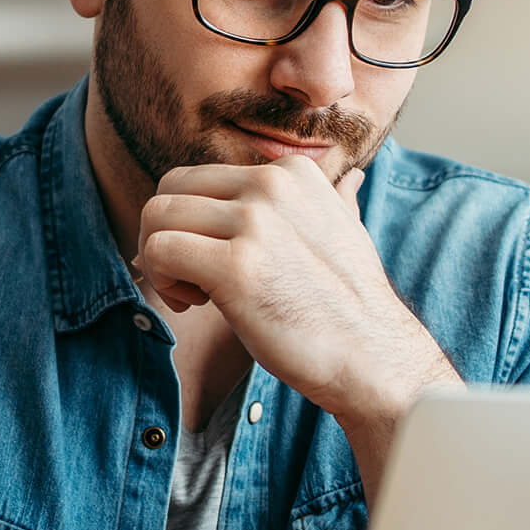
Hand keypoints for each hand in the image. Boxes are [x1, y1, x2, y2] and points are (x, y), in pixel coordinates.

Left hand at [127, 156, 460, 434]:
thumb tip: (353, 178)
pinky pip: (159, 251)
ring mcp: (254, 222)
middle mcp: (271, 184)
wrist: (372, 357)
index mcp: (291, 172)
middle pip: (171, 188)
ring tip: (190, 293)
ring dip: (157, 259)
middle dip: (163, 233)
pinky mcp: (236, 266)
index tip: (213, 260)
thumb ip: (337, 200)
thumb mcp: (349, 233)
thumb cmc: (350, 306)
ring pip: (157, 215)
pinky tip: (191, 304)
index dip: (193, 221)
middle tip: (186, 278)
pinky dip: (159, 279)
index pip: (201, 177)